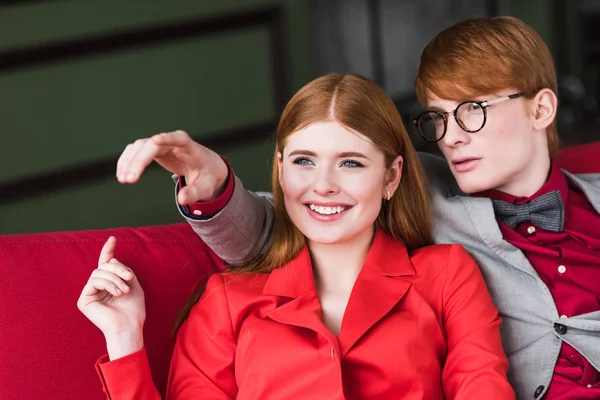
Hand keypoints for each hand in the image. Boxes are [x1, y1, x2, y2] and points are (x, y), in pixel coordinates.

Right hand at [77, 237, 145, 358]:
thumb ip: (123, 270)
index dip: (108, 250)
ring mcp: (90, 293)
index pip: (106, 263)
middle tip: (129, 278)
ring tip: (125, 290)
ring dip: (115, 278)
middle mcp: (98, 287)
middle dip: (118, 268)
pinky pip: (95, 281)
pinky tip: (117, 293)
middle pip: (104, 266)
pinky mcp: (84, 300)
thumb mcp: (132, 284)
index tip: (113, 238)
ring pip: (99, 272)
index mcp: (109, 283)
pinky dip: (108, 284)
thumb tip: (111, 260)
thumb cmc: (133, 309)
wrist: (129, 325)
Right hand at [116, 130, 228, 204]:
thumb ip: (195, 193)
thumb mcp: (206, 188)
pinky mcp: (153, 149)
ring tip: (124, 180)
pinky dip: (127, 161)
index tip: (155, 140)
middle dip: (139, 160)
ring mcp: (161, 144)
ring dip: (129, 161)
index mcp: (189, 147)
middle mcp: (173, 142)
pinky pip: (135, 151)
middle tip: (129, 180)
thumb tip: (182, 199)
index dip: (167, 138)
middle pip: (152, 145)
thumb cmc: (207, 176)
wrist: (206, 167)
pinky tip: (122, 175)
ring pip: (140, 146)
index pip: (178, 138)